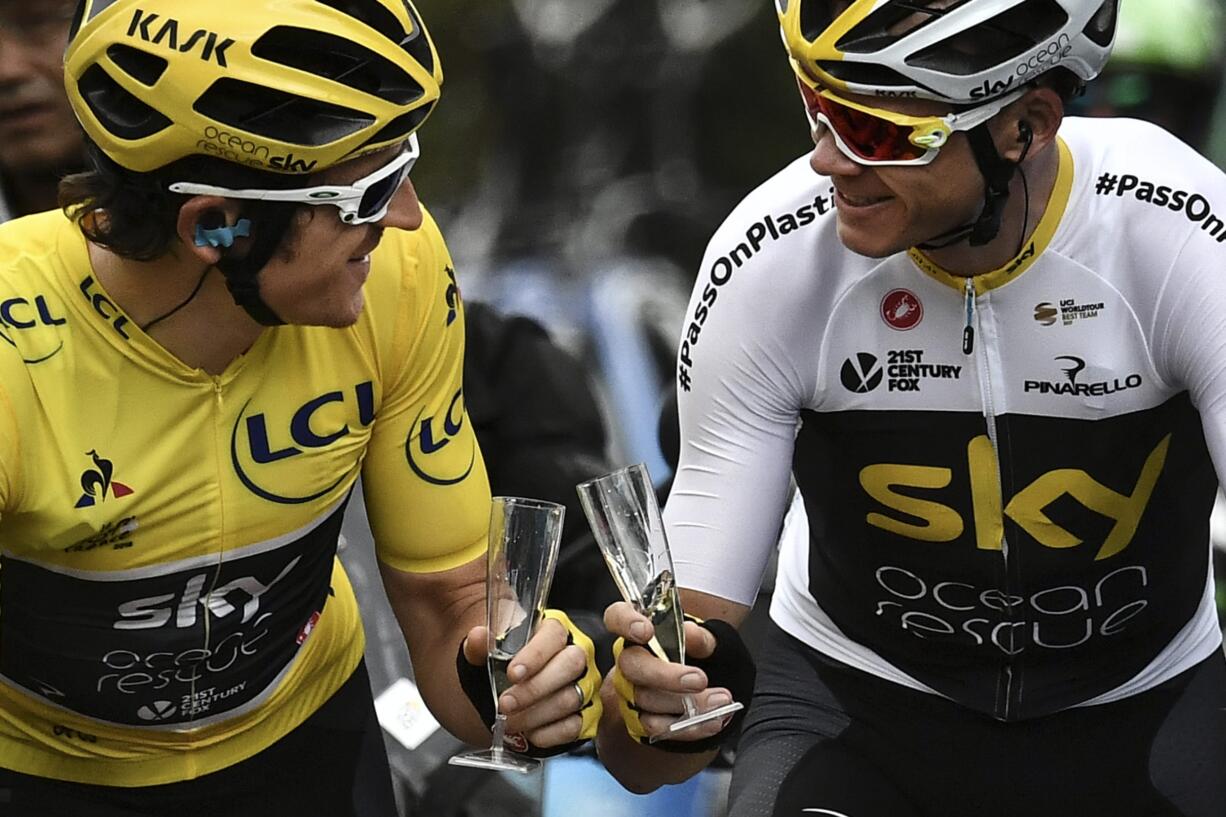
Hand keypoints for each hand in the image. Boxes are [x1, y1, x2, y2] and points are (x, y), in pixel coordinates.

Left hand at [462, 610, 600, 750]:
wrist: (512, 693)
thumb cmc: (505, 667)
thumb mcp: (487, 653)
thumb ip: (480, 645)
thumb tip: (478, 637)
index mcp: (555, 630)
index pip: (553, 635)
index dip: (534, 655)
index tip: (512, 674)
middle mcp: (577, 654)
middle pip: (570, 665)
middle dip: (535, 688)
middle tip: (505, 704)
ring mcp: (586, 684)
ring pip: (571, 698)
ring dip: (536, 714)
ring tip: (509, 721)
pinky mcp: (588, 714)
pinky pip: (575, 726)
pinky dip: (548, 733)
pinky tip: (528, 733)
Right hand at [602, 601, 733, 744]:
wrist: (703, 686)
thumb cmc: (698, 655)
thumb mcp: (707, 641)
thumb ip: (700, 636)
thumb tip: (690, 632)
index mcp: (638, 630)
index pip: (617, 616)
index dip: (625, 622)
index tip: (646, 631)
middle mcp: (628, 659)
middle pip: (631, 665)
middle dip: (665, 675)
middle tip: (699, 679)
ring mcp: (629, 691)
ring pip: (645, 699)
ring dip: (686, 704)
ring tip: (720, 701)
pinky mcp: (638, 719)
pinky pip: (657, 726)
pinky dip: (687, 726)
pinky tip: (711, 721)